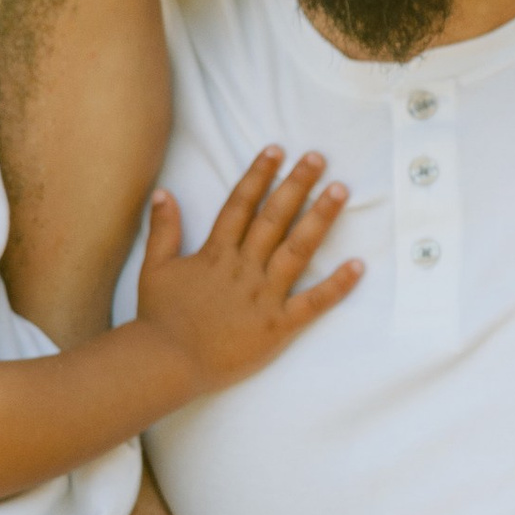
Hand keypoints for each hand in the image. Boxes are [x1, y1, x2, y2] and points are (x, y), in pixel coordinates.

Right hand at [134, 155, 360, 393]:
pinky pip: (312, 303)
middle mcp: (243, 268)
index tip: (277, 150)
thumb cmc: (159, 319)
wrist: (166, 363)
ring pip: (297, 250)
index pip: (241, 205)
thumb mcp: (155, 268)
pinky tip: (358, 265)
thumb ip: (163, 230)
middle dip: (296, 185)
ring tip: (340, 190)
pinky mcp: (277, 326)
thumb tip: (163, 192)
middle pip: (274, 218)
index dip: (259, 175)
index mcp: (216, 254)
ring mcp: (262, 296)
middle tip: (318, 157)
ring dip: (320, 218)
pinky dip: (337, 285)